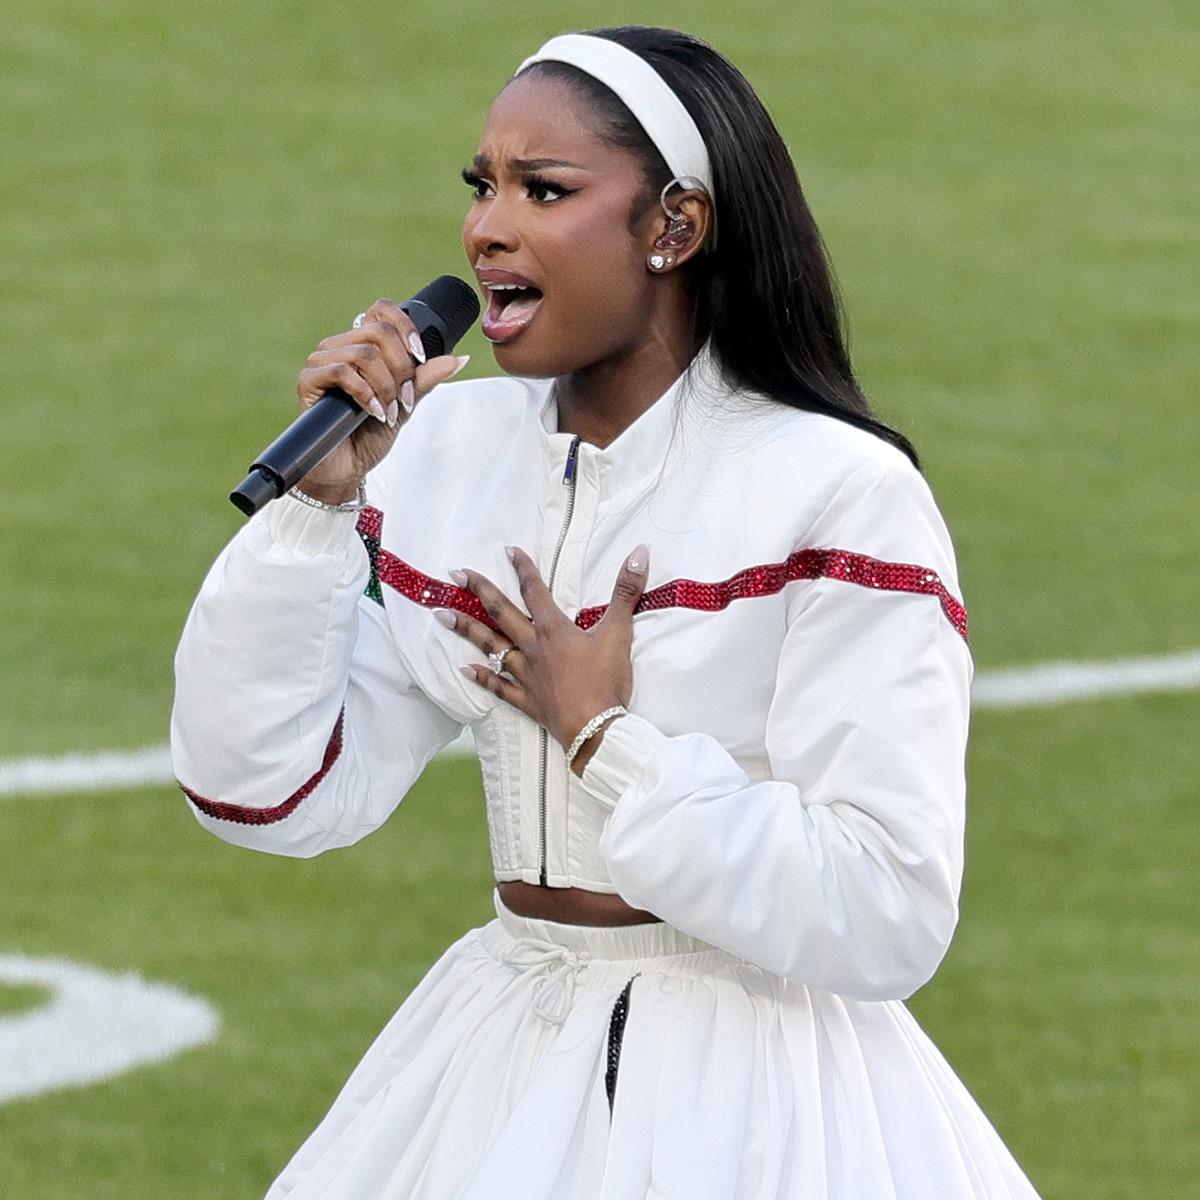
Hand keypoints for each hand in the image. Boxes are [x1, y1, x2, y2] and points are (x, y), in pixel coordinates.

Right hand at [295, 297, 467, 503]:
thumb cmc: (369, 436)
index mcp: (362, 344)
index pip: (383, 310)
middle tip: (403, 399)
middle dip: (401, 369)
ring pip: (364, 353)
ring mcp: (322, 361)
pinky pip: (342, 371)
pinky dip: (366, 394)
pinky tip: (374, 413)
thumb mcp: (405, 404)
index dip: (406, 328)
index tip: (420, 358)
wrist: (346, 468)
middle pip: (379, 330)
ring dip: (386, 387)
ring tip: (388, 413)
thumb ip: (424, 380)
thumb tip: (457, 360)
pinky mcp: (308, 381)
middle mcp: (340, 346)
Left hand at [442, 544, 649, 757]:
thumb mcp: (619, 632)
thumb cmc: (606, 681)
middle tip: (455, 575)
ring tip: (440, 614)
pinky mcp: (526, 700)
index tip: (507, 550)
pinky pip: (498, 686)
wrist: (595, 728)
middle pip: (501, 613)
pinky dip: (481, 677)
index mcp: (553, 629)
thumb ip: (626, 591)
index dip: (523, 568)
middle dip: (478, 591)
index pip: (535, 590)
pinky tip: (464, 669)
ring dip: (465, 629)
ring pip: (490, 646)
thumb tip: (640, 552)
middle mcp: (532, 648)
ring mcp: (525, 675)